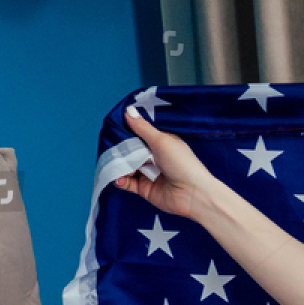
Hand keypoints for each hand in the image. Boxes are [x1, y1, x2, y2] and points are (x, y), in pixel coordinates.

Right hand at [112, 105, 217, 221]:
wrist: (193, 195)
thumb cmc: (181, 163)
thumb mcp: (161, 141)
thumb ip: (143, 128)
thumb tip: (128, 110)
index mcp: (162, 144)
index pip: (139, 135)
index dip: (126, 132)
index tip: (112, 128)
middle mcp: (155, 158)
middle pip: (131, 151)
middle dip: (120, 150)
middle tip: (111, 149)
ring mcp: (149, 174)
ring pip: (127, 166)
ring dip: (119, 165)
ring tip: (118, 165)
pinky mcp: (145, 189)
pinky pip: (128, 183)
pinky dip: (120, 180)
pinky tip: (119, 178)